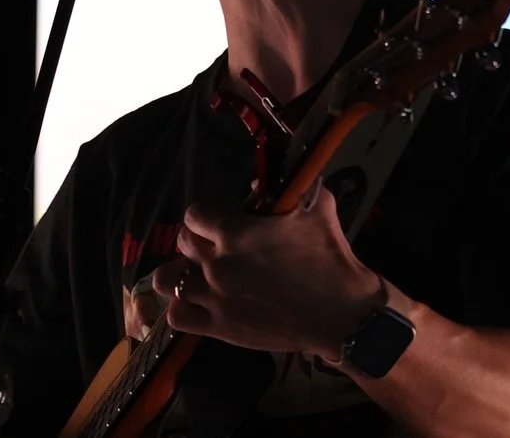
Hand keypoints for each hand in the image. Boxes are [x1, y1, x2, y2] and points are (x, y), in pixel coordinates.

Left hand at [150, 177, 384, 358]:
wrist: (342, 314)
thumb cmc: (330, 258)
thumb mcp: (318, 206)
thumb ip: (292, 187)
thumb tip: (260, 182)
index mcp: (235, 232)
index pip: (195, 213)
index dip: (205, 214)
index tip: (220, 219)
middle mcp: (216, 263)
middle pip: (183, 243)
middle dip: (197, 240)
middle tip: (216, 246)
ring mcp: (214, 298)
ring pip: (167, 280)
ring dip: (178, 273)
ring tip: (196, 275)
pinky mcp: (219, 328)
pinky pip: (177, 317)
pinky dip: (181, 308)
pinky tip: (198, 304)